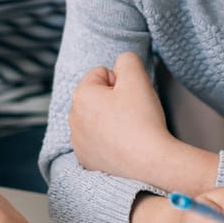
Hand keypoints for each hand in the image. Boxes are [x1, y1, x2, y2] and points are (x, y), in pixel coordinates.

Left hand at [70, 50, 174, 180]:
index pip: (101, 74)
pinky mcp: (86, 160)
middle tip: (132, 114)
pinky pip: (96, 141)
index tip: (131, 97)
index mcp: (81, 95)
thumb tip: (120, 64)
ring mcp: (78, 142)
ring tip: (128, 130)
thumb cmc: (142, 120)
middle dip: (113, 100)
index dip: (121, 81)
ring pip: (97, 119)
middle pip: (97, 96)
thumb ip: (127, 60)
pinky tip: (123, 145)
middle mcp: (73, 119)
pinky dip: (108, 141)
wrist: (150, 162)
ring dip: (110, 120)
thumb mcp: (137, 77)